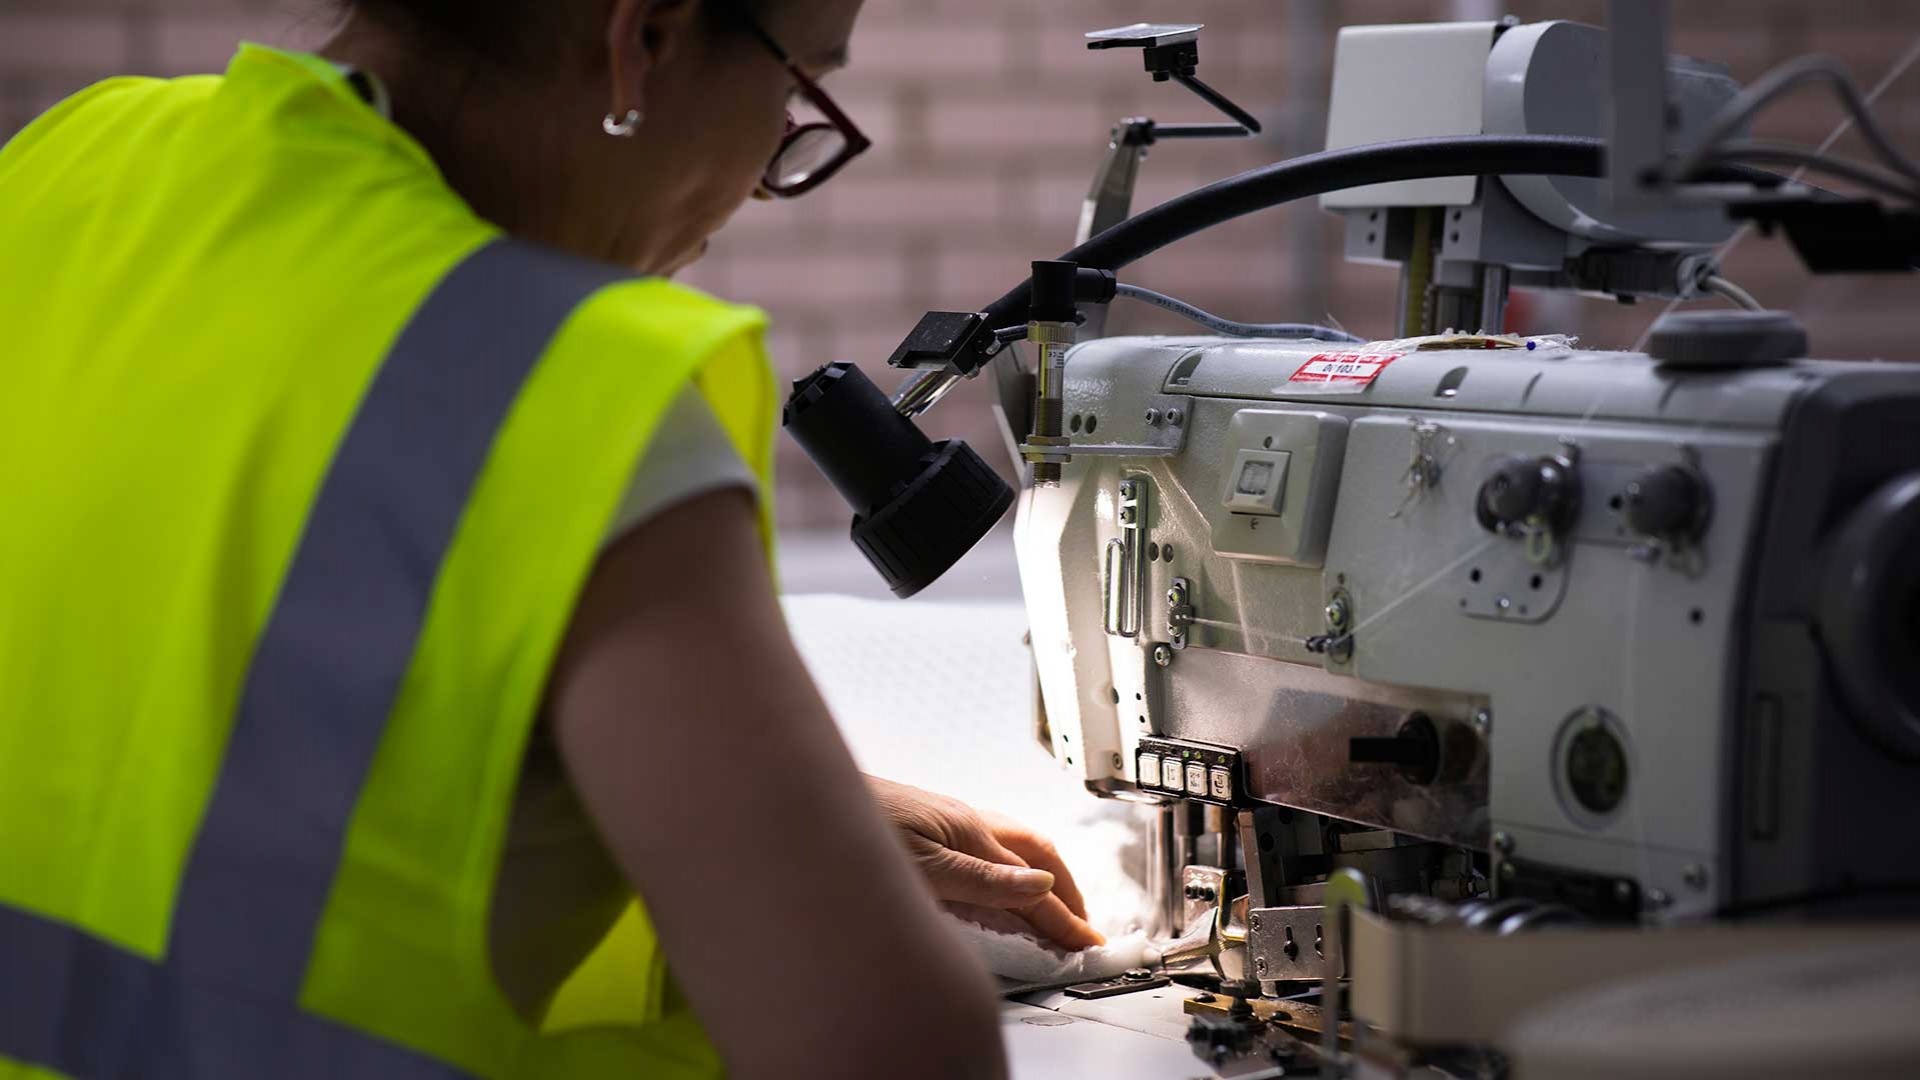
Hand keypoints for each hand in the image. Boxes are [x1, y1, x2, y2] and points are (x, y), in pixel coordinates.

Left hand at [866, 776, 1104, 950]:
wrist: (802, 795)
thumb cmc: (854, 827)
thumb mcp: (920, 867)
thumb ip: (981, 880)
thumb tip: (1041, 885)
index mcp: (970, 833)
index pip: (1033, 884)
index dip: (1064, 918)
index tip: (1087, 947)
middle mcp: (966, 822)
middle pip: (1037, 854)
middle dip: (1066, 891)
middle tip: (1082, 928)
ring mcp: (948, 820)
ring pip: (1014, 846)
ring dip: (1043, 876)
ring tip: (1054, 907)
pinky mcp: (928, 823)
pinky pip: (989, 846)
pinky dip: (1012, 869)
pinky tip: (1001, 881)